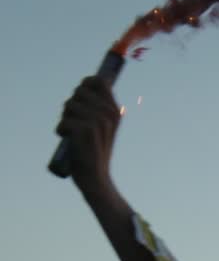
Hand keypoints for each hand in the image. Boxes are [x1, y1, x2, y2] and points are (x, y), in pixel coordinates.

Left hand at [55, 75, 121, 195]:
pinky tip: (67, 140)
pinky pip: (63, 122)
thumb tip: (87, 84)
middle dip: (71, 105)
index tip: (81, 94)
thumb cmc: (94, 153)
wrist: (96, 179)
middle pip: (79, 92)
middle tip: (75, 122)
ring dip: (65, 118)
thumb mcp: (102, 127)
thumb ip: (98, 108)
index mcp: (115, 112)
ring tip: (72, 133)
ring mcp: (98, 122)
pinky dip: (61, 130)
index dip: (86, 83)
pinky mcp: (85, 131)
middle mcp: (109, 114)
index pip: (99, 81)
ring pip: (69, 106)